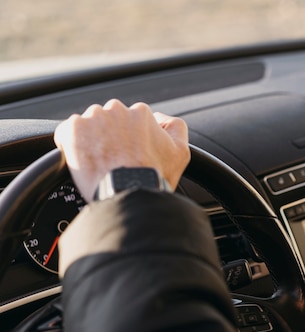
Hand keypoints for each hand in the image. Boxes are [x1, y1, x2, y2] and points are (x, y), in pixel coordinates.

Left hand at [54, 99, 189, 202]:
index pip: (131, 121)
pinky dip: (71, 146)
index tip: (128, 154)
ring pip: (88, 126)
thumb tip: (161, 119)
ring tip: (99, 164)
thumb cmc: (154, 176)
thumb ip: (175, 127)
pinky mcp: (72, 130)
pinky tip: (84, 163)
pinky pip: (66, 134)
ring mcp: (92, 118)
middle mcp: (116, 109)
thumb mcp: (181, 152)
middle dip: (110, 137)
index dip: (130, 140)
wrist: (128, 192)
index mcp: (141, 113)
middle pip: (109, 120)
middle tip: (114, 161)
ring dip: (91, 141)